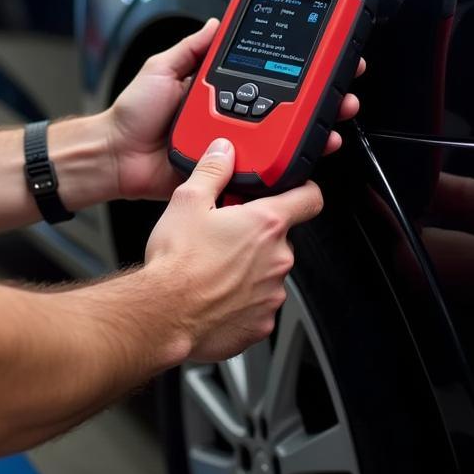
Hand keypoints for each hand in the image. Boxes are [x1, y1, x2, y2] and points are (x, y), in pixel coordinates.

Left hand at [108, 18, 363, 200]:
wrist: (116, 157)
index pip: (264, 71)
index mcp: (217, 88)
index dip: (292, 63)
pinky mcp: (229, 169)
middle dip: (318, 95)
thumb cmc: (133, 115)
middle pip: (284, 104)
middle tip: (342, 85)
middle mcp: (231, 114)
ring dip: (313, 126)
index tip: (319, 51)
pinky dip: (288, 159)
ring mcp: (233, 141)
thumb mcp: (161, 67)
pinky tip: (306, 149)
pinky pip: (263, 165)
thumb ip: (192, 47)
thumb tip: (218, 21)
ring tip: (334, 114)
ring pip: (282, 135)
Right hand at [144, 137, 322, 361]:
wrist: (163, 314)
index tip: (293, 190)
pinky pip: (259, 302)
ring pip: (269, 270)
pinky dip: (242, 297)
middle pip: (281, 236)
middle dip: (257, 232)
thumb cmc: (176, 262)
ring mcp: (272, 294)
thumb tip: (223, 151)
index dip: (303, 190)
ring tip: (215, 264)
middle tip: (226, 231)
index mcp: (265, 224)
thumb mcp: (188, 201)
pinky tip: (215, 291)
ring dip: (250, 265)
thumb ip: (212, 170)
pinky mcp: (262, 322)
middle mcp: (277, 259)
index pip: (310, 198)